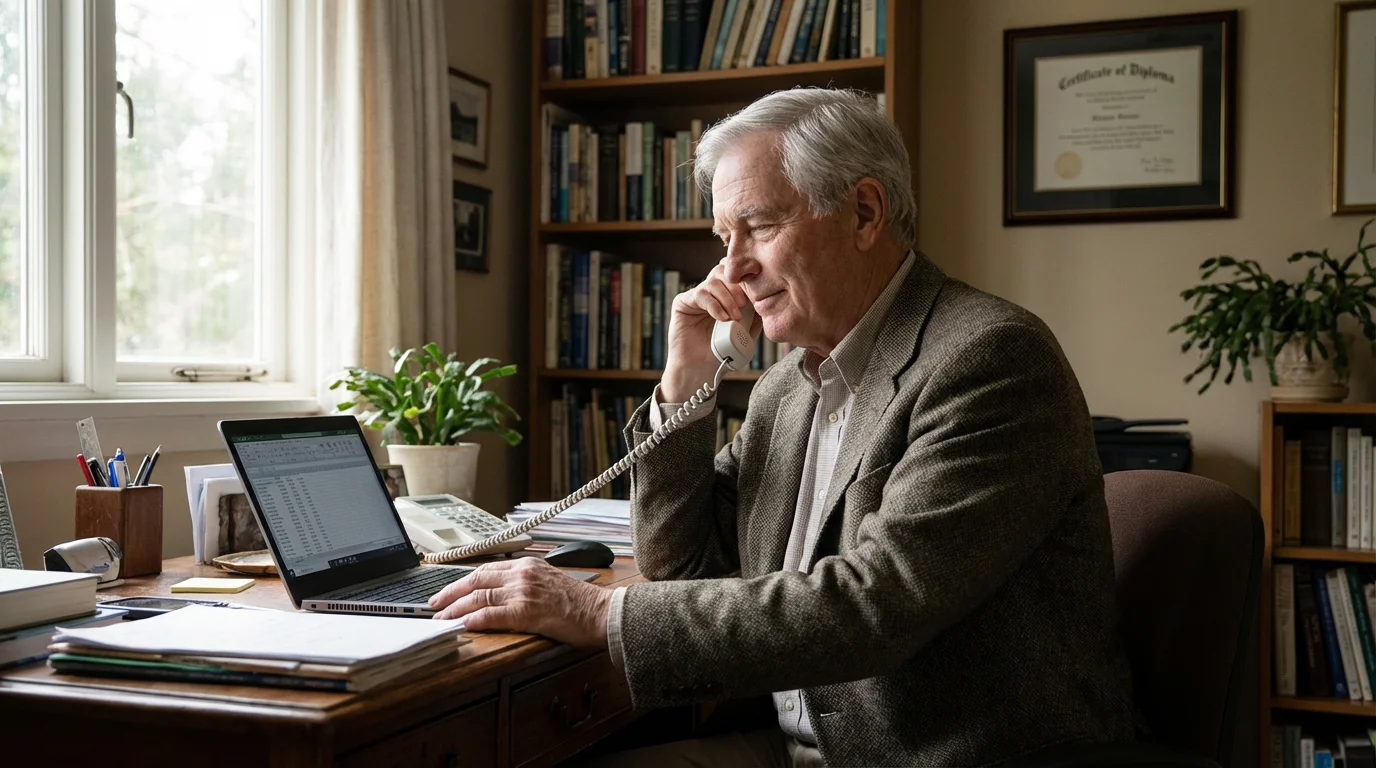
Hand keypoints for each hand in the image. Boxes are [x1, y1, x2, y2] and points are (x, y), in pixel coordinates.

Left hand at [428, 558, 612, 648]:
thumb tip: (502, 594)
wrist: (600, 611)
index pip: (485, 570)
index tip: (447, 591)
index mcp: (526, 565)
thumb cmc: (579, 602)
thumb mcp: (549, 581)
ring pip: (478, 597)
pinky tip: (461, 625)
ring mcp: (523, 592)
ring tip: (441, 620)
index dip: (461, 581)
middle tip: (433, 605)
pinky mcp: (526, 612)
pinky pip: (492, 615)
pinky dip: (473, 620)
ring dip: (455, 610)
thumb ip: (526, 582)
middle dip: (450, 593)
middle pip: (475, 580)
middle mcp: (522, 574)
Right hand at [662, 260, 762, 401]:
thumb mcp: (746, 334)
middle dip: (737, 286)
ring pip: (713, 281)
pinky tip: (722, 318)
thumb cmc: (723, 354)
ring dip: (727, 298)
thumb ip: (755, 317)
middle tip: (745, 304)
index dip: (746, 279)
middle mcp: (710, 293)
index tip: (757, 292)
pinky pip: (699, 294)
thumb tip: (767, 299)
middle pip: (724, 272)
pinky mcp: (682, 303)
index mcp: (725, 296)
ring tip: (734, 317)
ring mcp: (696, 296)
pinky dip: (714, 304)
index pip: (736, 276)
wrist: (700, 372)